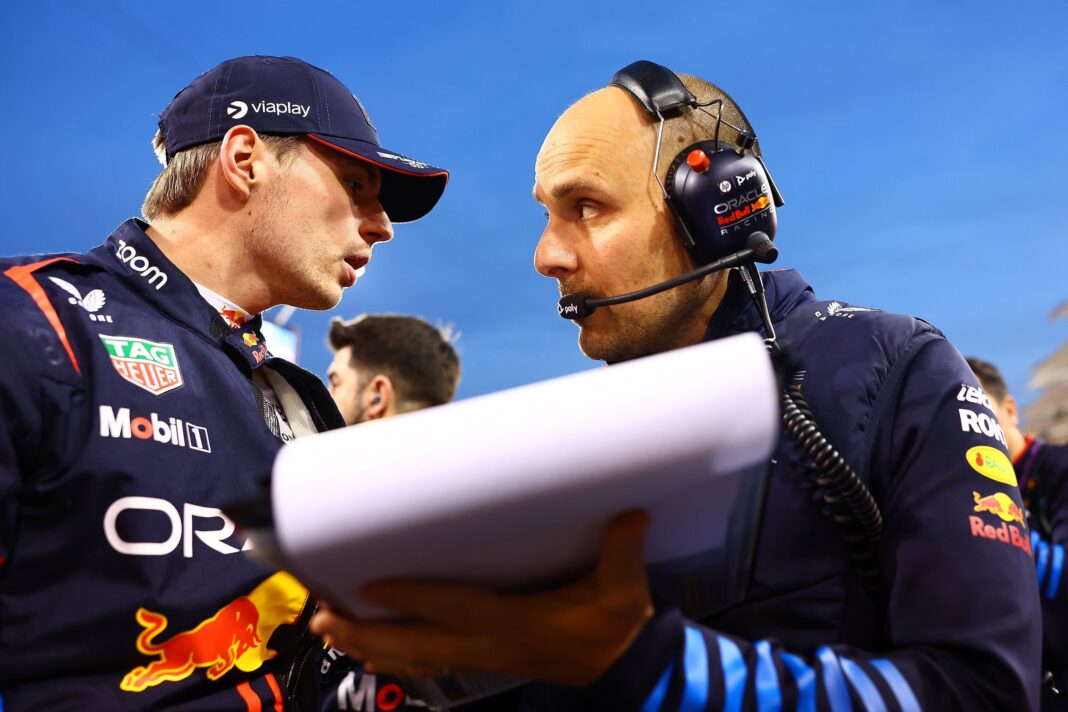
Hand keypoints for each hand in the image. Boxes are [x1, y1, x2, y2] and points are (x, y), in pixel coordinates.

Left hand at [309, 510, 653, 685]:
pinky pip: (423, 662)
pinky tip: (369, 650)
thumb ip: (622, 553)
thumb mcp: (623, 592)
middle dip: (364, 633)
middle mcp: (486, 644)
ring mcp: (480, 656)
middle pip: (413, 644)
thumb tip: (631, 517)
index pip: (451, 608)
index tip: (368, 584)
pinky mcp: (480, 659)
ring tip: (329, 630)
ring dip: (368, 646)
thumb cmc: (613, 629)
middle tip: (322, 618)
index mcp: (512, 623)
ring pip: (411, 657)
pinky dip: (391, 656)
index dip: (410, 596)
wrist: (620, 669)